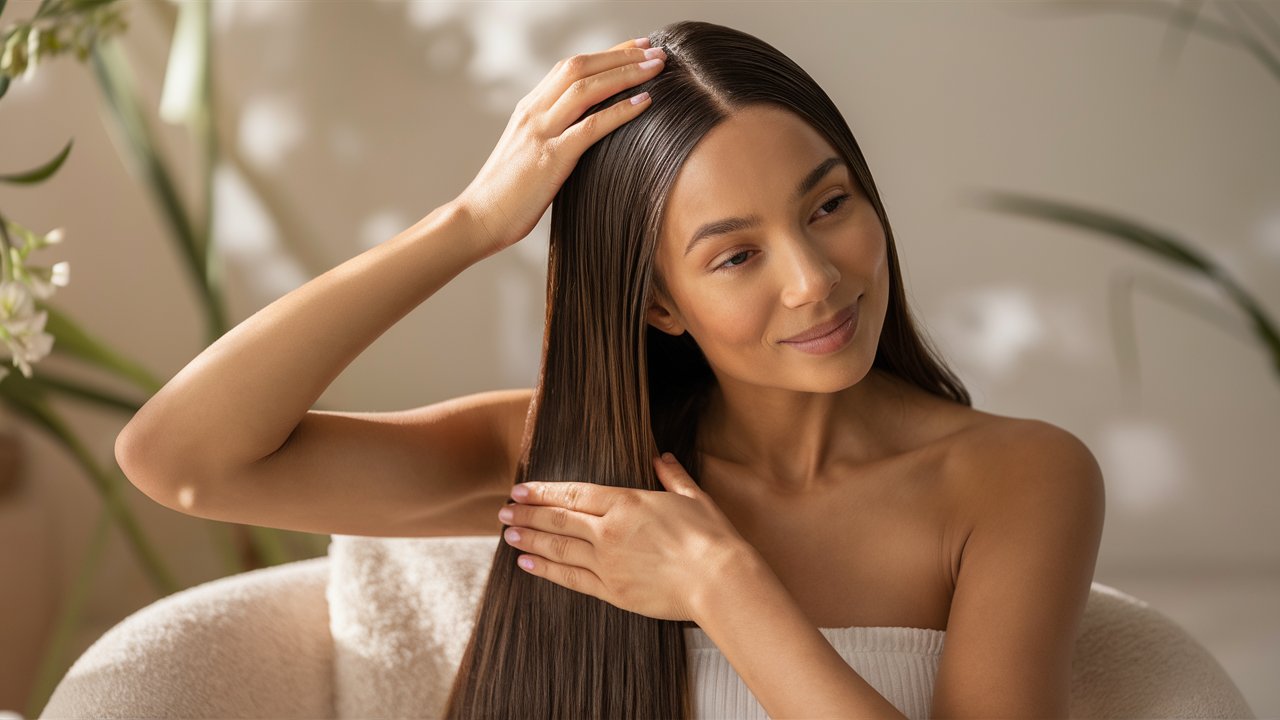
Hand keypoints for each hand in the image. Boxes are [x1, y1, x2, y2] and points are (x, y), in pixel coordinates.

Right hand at [452, 35, 666, 256]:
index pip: (570, 67)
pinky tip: (645, 102)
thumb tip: (586, 132)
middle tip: (655, 50)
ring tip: (657, 67)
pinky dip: (620, 111)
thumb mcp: (528, 153)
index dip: (606, 54)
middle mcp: (533, 112)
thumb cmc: (507, 194)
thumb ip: (552, 135)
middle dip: (621, 55)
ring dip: (625, 74)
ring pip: (586, 89)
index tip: (636, 48)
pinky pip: (590, 127)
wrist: (479, 219)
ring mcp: (540, 133)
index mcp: (528, 109)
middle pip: (580, 67)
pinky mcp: (550, 158)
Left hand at [497, 452, 749, 622]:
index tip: (521, 488)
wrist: (719, 581)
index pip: (574, 493)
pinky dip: (546, 570)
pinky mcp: (612, 591)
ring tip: (507, 534)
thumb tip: (662, 458)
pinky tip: (528, 563)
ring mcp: (607, 562)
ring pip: (558, 547)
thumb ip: (672, 476)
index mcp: (627, 502)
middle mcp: (609, 531)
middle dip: (527, 513)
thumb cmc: (712, 538)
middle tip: (503, 510)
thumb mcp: (693, 498)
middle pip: (558, 518)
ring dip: (530, 539)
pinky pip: (571, 579)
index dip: (544, 491)